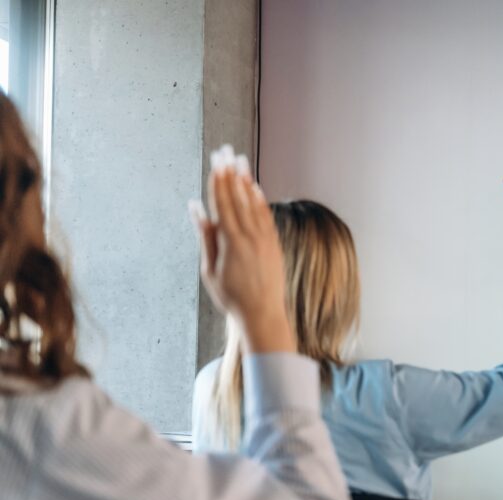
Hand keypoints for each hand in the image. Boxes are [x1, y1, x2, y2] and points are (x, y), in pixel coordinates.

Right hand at [188, 145, 294, 354]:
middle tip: (225, 150)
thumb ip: (205, 236)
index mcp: (231, 242)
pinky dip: (259, 200)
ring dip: (246, 180)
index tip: (214, 162)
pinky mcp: (274, 245)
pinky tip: (254, 187)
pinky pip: (266, 216)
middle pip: (238, 197)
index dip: (218, 180)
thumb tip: (196, 208)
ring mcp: (265, 239)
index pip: (223, 203)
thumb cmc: (230, 296)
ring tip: (239, 159)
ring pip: (254, 203)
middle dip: (230, 172)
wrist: (263, 314)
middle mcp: (250, 236)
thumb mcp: (210, 268)